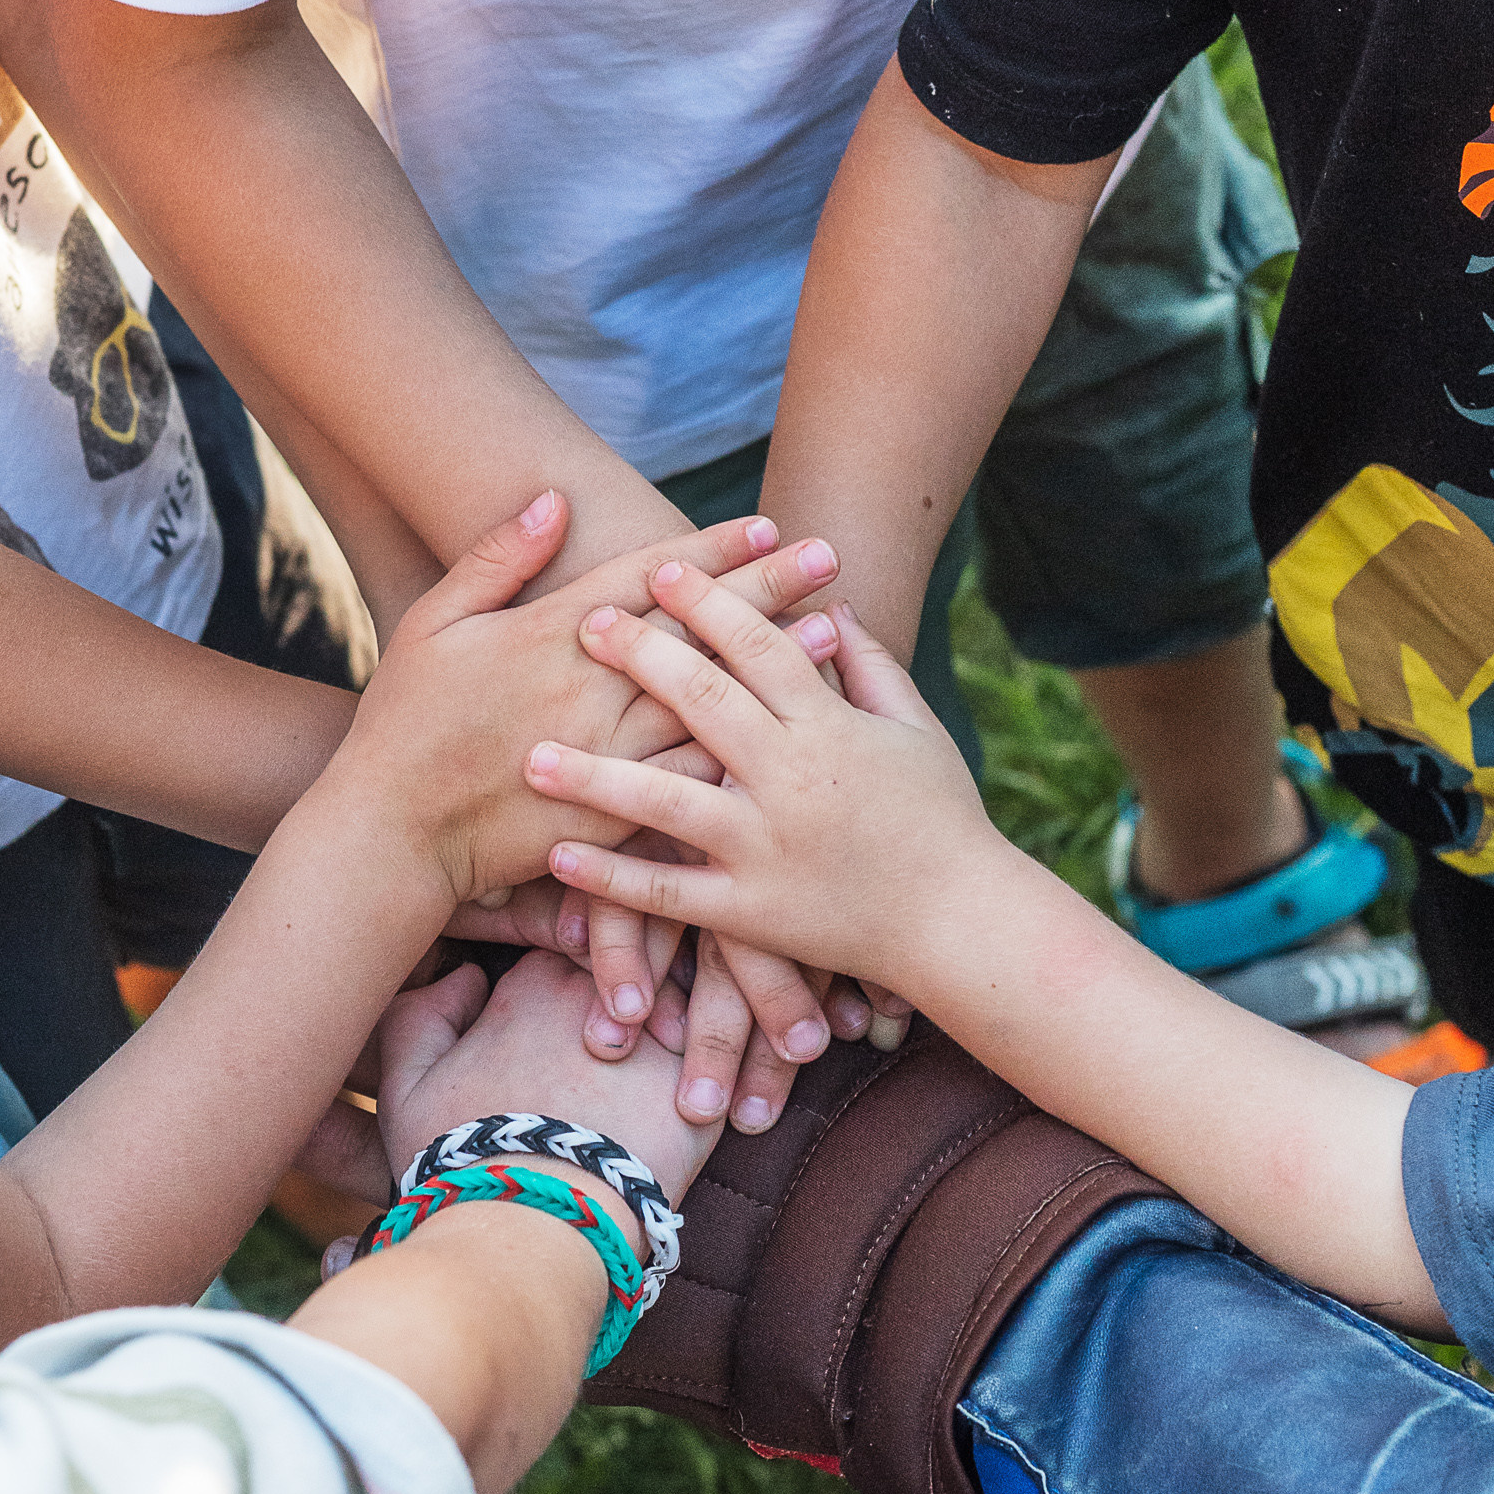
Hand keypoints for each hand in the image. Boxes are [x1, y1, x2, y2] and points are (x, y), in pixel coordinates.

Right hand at [338, 494, 840, 915]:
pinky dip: (741, 752)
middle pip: (695, 632)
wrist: (392, 834)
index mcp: (548, 637)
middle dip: (765, 589)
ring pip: (708, 701)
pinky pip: (688, 781)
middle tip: (827, 555)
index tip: (765, 523)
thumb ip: (498, 557)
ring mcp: (605, 755)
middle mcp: (588, 691)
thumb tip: (556, 497)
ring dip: (772, 665)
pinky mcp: (612, 814)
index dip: (709, 550)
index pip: (646, 580)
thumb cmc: (406, 723)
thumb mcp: (435, 622)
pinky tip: (792, 735)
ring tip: (832, 631)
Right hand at [376, 950, 721, 1217]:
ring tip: (698, 1043)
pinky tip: (742, 1079)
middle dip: (654, 968)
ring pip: (702, 991)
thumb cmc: (462, 1158)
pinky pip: (742, 1050)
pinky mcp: (709, 1084)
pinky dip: (745, 1056)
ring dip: (702, 1009)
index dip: (583, 952)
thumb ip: (421, 1015)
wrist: (530, 1224)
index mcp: (537, 980)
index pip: (574, 929)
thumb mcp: (407, 1084)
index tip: (589, 983)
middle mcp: (607, 990)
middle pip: (647, 948)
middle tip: (658, 1003)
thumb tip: (462, 977)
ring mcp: (665, 1031)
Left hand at [524, 566, 988, 996]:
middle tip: (584, 624)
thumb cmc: (940, 817)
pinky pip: (670, 892)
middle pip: (703, 703)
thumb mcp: (915, 728)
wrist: (960, 922)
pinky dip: (613, 877)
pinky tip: (558, 855)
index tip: (662, 571)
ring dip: (595, 777)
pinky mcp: (751, 911)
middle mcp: (790, 780)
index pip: (760, 647)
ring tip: (534, 755)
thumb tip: (833, 605)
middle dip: (640, 658)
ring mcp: (766, 849)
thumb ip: (871, 664)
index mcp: (829, 727)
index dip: (711, 604)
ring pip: (668, 801)